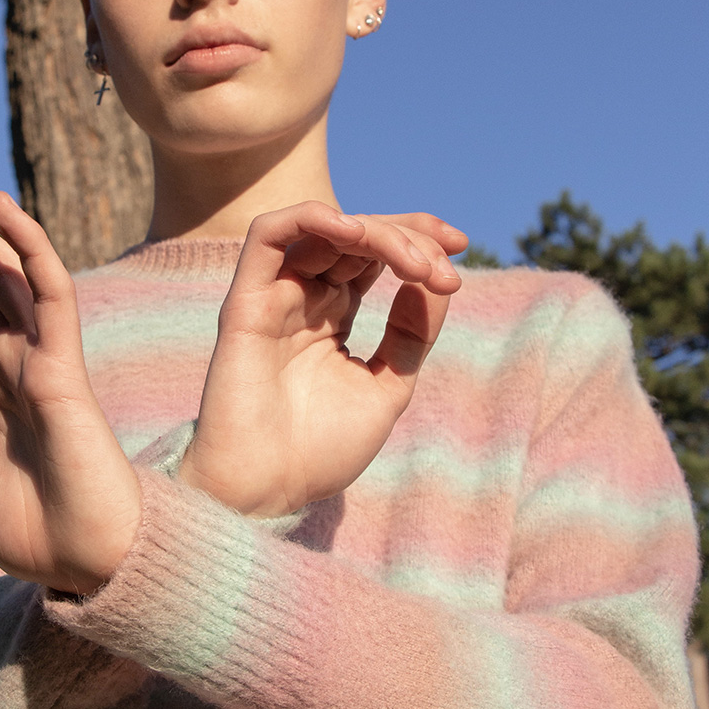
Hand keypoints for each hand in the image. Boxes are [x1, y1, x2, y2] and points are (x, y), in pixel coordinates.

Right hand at [177, 203, 465, 515]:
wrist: (267, 490)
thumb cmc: (319, 451)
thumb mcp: (388, 388)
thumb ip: (411, 335)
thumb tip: (437, 283)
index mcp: (330, 316)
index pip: (373, 254)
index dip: (417, 239)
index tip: (463, 248)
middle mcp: (300, 298)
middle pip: (355, 237)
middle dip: (408, 240)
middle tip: (443, 272)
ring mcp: (272, 296)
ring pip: (322, 228)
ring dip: (375, 232)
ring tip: (414, 262)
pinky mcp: (245, 300)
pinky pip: (269, 234)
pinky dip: (312, 217)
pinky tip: (354, 231)